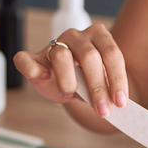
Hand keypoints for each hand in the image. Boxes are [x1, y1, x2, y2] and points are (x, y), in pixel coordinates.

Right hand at [13, 24, 128, 116]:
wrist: (68, 83)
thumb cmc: (87, 80)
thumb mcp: (101, 82)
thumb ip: (108, 88)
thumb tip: (115, 105)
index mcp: (99, 36)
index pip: (111, 54)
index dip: (117, 79)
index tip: (120, 102)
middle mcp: (77, 36)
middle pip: (89, 57)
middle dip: (97, 87)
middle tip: (103, 110)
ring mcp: (55, 44)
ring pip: (61, 55)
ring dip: (68, 81)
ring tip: (70, 96)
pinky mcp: (34, 56)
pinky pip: (27, 59)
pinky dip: (34, 69)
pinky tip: (44, 77)